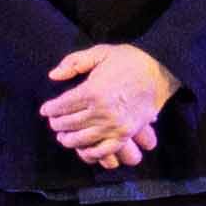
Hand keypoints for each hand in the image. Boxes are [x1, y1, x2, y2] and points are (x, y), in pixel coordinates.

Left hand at [41, 43, 175, 170]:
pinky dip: (91, 153)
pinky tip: (83, 149)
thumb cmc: (129, 59)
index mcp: (92, 91)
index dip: (50, 109)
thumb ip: (75, 62)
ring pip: (82, 139)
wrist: (159, 70)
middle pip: (69, 123)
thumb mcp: (100, 52)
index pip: (62, 105)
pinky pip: (104, 150)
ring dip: (69, 139)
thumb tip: (53, 76)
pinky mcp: (126, 133)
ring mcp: (114, 125)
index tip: (46, 109)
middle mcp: (101, 111)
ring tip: (63, 136)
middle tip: (53, 122)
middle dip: (57, 123)